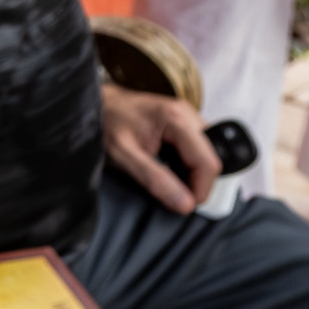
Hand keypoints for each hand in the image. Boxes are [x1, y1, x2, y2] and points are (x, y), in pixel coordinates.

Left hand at [101, 83, 219, 217]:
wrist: (97, 104)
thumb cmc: (106, 125)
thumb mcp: (124, 157)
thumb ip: (155, 179)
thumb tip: (186, 204)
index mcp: (176, 119)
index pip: (208, 163)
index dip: (200, 190)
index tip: (182, 204)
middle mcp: (188, 113)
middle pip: (211, 158)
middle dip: (198, 183)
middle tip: (174, 194)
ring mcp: (187, 115)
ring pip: (207, 154)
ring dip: (193, 173)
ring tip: (169, 179)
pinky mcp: (184, 121)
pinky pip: (197, 148)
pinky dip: (188, 163)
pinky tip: (169, 166)